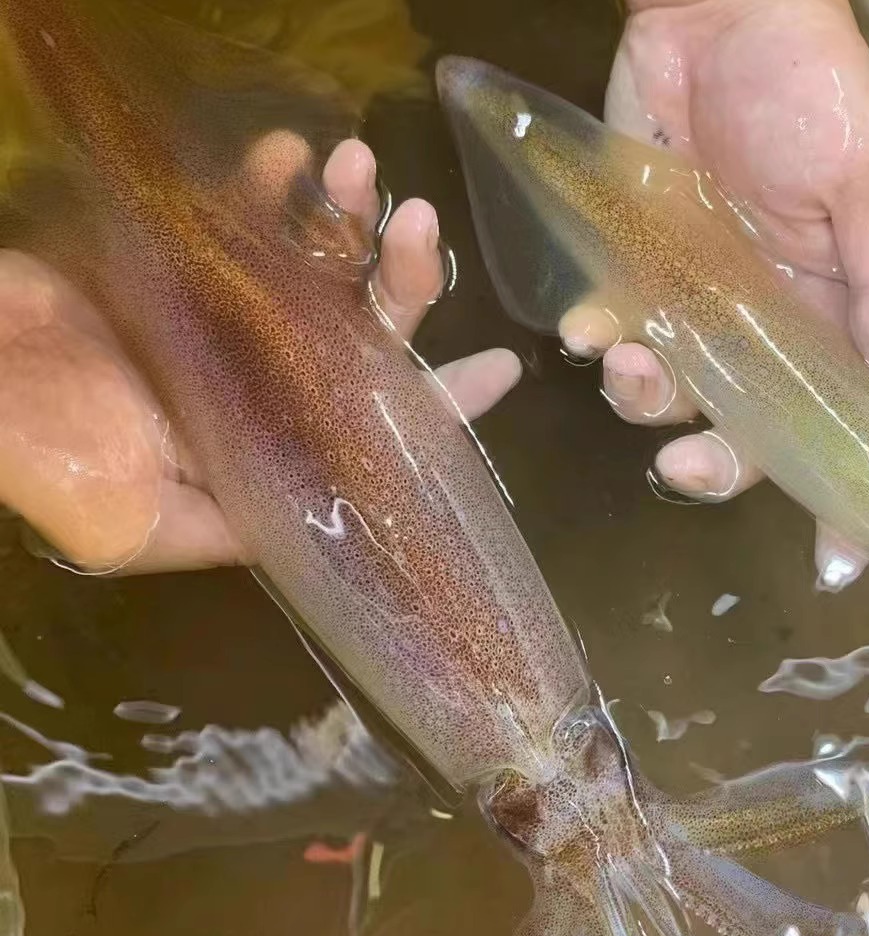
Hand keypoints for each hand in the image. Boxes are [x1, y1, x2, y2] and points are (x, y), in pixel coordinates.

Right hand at [0, 138, 520, 574]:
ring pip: (318, 268)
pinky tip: (290, 153)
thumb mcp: (146, 527)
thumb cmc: (47, 462)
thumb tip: (349, 518)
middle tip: (416, 227)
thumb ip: (243, 527)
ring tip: (360, 166)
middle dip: (403, 283)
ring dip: (349, 216)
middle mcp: (268, 385)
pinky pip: (246, 216)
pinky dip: (271, 183)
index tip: (499, 369)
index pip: (377, 433)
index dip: (441, 406)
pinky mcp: (188, 264)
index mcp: (272, 450)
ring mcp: (233, 318)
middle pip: (364, 337)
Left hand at [566, 0, 868, 581]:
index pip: (831, 426)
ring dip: (642, 399)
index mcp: (825, 319)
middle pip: (736, 432)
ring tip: (628, 363)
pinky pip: (608, 331)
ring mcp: (687, 303)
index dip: (838, 495)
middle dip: (711, 463)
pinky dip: (595, 341)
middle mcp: (753, 329)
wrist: (723, 12)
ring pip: (663, 393)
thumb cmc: (815, 90)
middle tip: (683, 462)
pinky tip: (588, 331)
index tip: (835, 556)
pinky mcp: (629, 267)